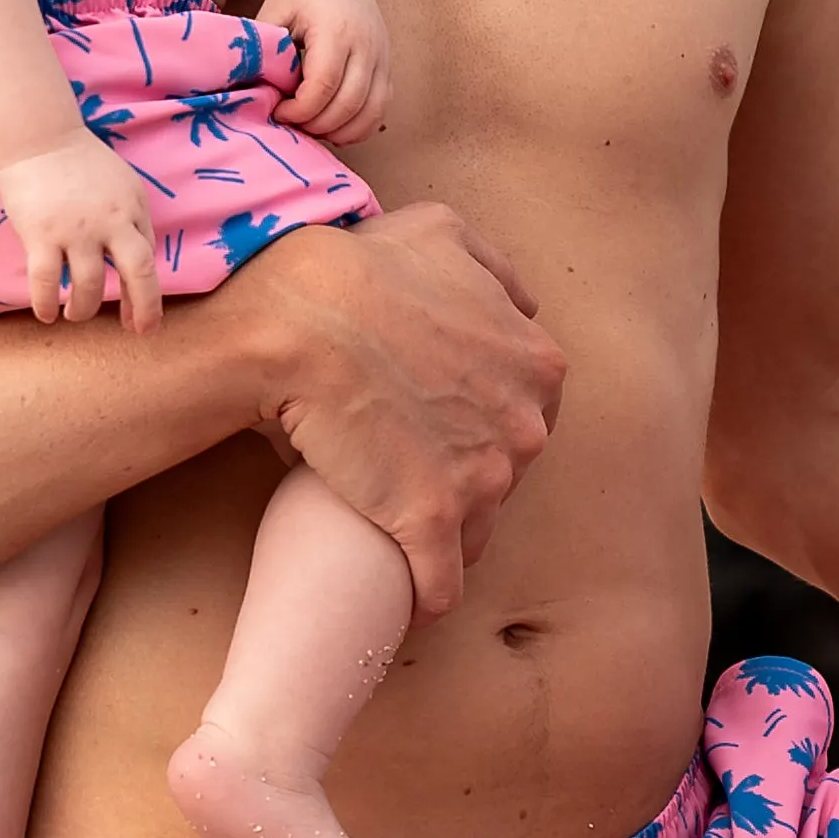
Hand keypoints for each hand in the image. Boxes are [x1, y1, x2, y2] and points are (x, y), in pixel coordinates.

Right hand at [0, 132, 165, 331]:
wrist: (39, 138)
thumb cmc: (80, 163)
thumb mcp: (122, 186)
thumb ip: (131, 221)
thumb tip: (133, 264)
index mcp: (133, 209)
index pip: (148, 258)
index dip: (147, 293)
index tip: (143, 317)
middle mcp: (111, 221)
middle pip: (138, 273)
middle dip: (144, 308)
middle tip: (139, 332)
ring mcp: (76, 230)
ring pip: (88, 285)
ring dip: (83, 309)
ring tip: (74, 315)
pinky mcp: (41, 235)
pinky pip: (46, 281)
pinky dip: (46, 303)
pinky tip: (46, 315)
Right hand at [245, 206, 561, 617]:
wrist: (300, 323)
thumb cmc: (359, 270)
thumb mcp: (441, 234)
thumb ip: (492, 266)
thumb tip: (519, 300)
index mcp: (538, 364)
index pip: (527, 412)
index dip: (483, 420)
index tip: (442, 425)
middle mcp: (526, 426)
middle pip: (506, 471)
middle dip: (468, 476)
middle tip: (411, 470)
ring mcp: (484, 480)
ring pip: (477, 529)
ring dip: (446, 535)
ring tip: (402, 535)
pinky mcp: (432, 524)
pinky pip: (442, 584)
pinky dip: (426, 596)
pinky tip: (408, 604)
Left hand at [273, 0, 389, 149]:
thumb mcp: (273, 13)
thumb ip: (262, 50)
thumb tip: (248, 90)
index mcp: (335, 30)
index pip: (323, 85)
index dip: (299, 110)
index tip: (278, 112)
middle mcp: (365, 44)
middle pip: (348, 104)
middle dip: (317, 124)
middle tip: (292, 125)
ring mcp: (381, 56)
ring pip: (371, 111)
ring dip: (341, 131)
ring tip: (312, 129)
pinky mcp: (386, 65)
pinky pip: (381, 108)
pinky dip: (360, 127)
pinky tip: (335, 128)